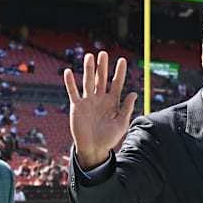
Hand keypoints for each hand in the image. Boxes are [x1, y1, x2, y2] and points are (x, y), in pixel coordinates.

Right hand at [63, 50, 136, 169]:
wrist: (94, 149)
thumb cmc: (109, 138)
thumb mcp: (121, 124)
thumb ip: (127, 108)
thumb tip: (134, 93)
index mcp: (112, 102)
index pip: (116, 83)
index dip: (119, 72)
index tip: (122, 60)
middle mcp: (100, 98)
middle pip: (101, 78)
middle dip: (102, 66)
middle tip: (103, 53)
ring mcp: (88, 101)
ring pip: (88, 81)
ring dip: (88, 69)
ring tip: (89, 56)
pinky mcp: (77, 106)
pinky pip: (73, 92)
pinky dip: (70, 82)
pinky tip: (69, 72)